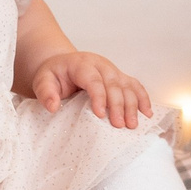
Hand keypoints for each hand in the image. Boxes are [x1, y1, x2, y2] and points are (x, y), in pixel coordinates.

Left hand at [32, 50, 150, 129]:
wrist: (62, 64)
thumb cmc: (54, 74)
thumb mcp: (43, 80)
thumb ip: (46, 92)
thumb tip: (53, 107)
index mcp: (82, 64)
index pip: (94, 80)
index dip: (99, 96)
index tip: (100, 114)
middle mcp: (101, 65)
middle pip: (114, 84)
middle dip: (118, 105)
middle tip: (119, 125)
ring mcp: (113, 71)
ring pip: (128, 85)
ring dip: (132, 105)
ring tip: (132, 125)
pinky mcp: (120, 78)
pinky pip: (135, 86)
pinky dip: (142, 99)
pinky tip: (147, 113)